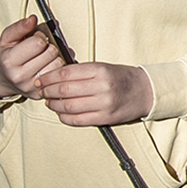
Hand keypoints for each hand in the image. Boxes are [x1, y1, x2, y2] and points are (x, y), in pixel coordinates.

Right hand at [0, 16, 63, 100]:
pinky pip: (59, 78)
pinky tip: (49, 66)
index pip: (38, 43)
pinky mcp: (40, 95)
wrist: (1, 78)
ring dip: (56, 58)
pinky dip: (58, 69)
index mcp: (9, 61)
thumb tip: (33, 18)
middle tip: (41, 48)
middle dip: (49, 46)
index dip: (40, 36)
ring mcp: (31, 88)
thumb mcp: (7, 38)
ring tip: (45, 57)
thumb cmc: (7, 55)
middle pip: (51, 53)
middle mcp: (20, 77)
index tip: (36, 38)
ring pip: (59, 65)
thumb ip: (20, 27)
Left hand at [38, 60, 154, 126]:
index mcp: (100, 70)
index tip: (40, 79)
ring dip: (54, 105)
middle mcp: (101, 87)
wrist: (145, 91)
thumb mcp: (103, 67)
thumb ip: (81, 72)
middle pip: (64, 90)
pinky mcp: (105, 118)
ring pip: (68, 106)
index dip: (49, 77)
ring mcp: (104, 104)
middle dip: (47, 91)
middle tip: (41, 91)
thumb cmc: (121, 78)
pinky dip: (64, 118)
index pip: (66, 73)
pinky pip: (78, 120)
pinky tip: (60, 113)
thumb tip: (54, 76)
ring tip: (49, 102)